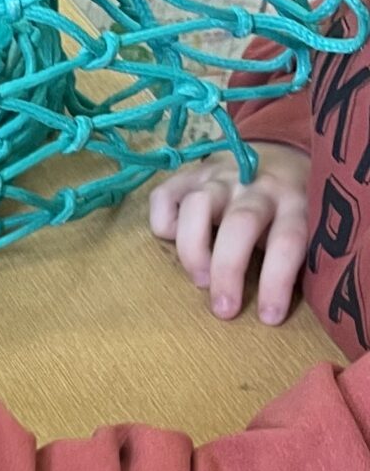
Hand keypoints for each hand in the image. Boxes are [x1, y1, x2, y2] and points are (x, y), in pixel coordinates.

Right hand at [146, 141, 310, 323]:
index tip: (268, 317)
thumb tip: (281, 305)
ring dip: (193, 249)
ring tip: (198, 280)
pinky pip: (164, 197)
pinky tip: (174, 241)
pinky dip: (163, 223)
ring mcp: (219, 177)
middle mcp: (255, 185)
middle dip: (228, 271)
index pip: (287, 240)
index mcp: (293, 200)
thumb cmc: (289, 205)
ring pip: (198, 205)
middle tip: (223, 309)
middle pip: (240, 223)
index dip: (276, 281)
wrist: (278, 153)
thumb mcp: (307, 223)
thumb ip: (296, 253)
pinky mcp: (188, 176)